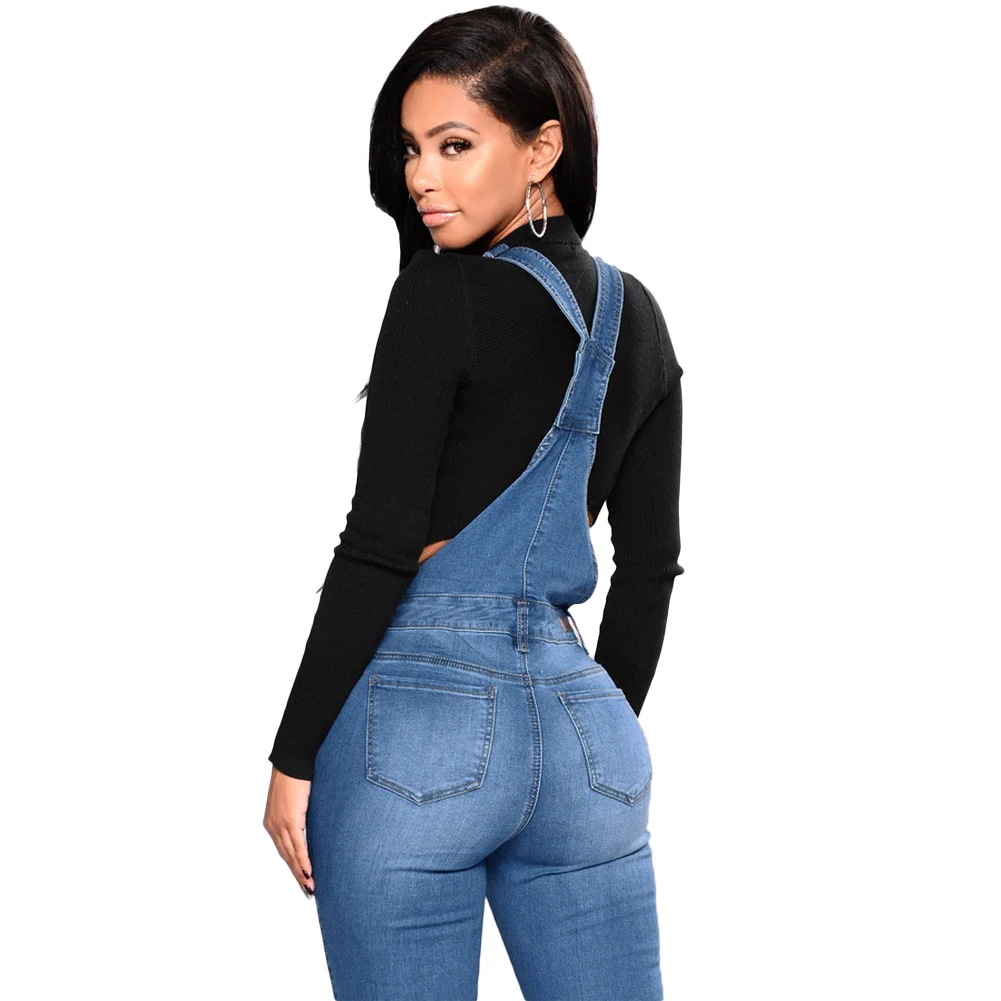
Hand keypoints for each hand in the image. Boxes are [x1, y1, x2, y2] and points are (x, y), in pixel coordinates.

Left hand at [264, 766, 314, 897]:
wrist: (293, 760)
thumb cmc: (296, 776)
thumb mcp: (296, 801)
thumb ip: (299, 815)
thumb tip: (310, 825)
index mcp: (272, 822)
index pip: (283, 850)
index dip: (292, 866)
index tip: (302, 879)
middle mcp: (273, 826)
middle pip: (286, 857)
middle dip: (297, 875)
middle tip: (307, 891)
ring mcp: (280, 824)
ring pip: (291, 855)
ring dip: (300, 873)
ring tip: (310, 887)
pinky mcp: (290, 819)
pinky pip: (297, 845)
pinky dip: (303, 860)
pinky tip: (308, 871)